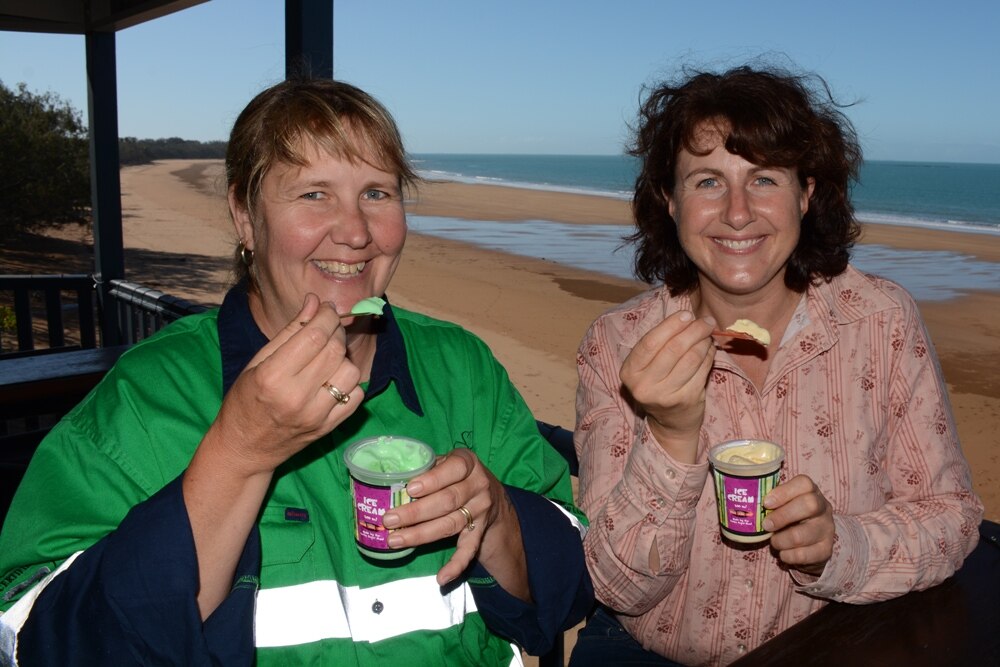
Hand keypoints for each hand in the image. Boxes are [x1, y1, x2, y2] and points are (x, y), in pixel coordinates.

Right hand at [209, 293, 362, 475]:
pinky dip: (349, 382)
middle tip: (328, 328)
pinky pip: (356, 397)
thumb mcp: (258, 362)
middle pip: (334, 351)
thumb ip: (290, 331)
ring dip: (343, 357)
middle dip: (336, 331)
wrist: (244, 448)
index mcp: (272, 376)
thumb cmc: (245, 400)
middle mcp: (296, 397)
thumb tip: (314, 301)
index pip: (314, 336)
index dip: (326, 316)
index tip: (326, 309)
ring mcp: (316, 415)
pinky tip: (333, 379)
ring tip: (328, 356)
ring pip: (350, 372)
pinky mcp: (328, 428)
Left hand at [382, 449, 525, 593]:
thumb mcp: (446, 461)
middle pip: (447, 501)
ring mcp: (481, 510)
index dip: (432, 480)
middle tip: (389, 519)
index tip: (410, 489)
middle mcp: (478, 486)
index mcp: (468, 463)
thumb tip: (390, 478)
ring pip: (450, 525)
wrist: (491, 492)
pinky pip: (468, 550)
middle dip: (416, 512)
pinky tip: (441, 577)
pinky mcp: (480, 531)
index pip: (454, 469)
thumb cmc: (456, 473)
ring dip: (421, 535)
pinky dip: (456, 565)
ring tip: (395, 540)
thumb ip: (425, 467)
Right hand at [619, 310, 715, 461]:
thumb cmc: (658, 384)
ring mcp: (666, 395)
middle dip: (694, 330)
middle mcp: (644, 385)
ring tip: (708, 334)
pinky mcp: (686, 400)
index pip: (651, 342)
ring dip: (704, 341)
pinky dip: (709, 355)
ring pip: (691, 358)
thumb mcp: (647, 366)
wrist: (670, 422)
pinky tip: (710, 349)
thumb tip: (688, 318)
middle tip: (706, 321)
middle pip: (674, 349)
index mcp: (630, 372)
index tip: (687, 315)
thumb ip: (660, 344)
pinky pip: (702, 370)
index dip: (671, 325)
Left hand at [763, 474, 835, 575]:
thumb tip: (745, 501)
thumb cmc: (790, 519)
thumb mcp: (783, 506)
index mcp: (811, 492)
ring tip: (774, 542)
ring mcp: (827, 529)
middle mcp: (824, 508)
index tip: (766, 503)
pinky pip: (806, 555)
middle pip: (809, 504)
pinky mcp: (826, 550)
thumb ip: (771, 502)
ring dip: (781, 540)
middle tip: (766, 525)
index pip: (804, 483)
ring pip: (803, 534)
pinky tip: (783, 554)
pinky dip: (789, 556)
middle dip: (782, 516)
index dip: (783, 492)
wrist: (811, 545)